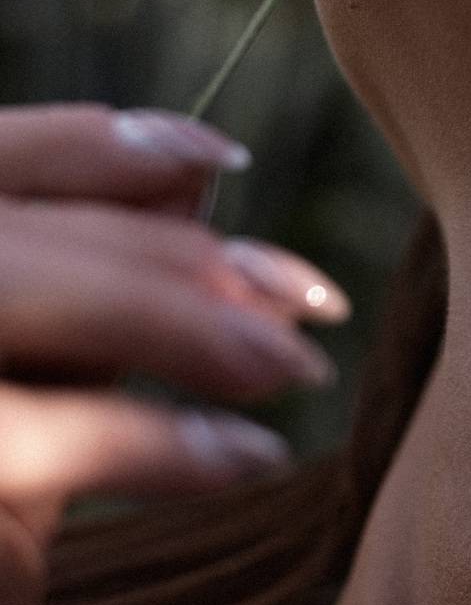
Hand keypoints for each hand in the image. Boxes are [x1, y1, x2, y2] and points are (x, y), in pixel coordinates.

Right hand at [0, 103, 350, 571]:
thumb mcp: (37, 377)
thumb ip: (88, 280)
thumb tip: (195, 182)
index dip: (96, 145)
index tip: (222, 158)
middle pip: (18, 229)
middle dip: (177, 250)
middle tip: (307, 293)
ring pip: (17, 287)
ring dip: (178, 319)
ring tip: (295, 365)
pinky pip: (38, 433)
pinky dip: (155, 442)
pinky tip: (249, 459)